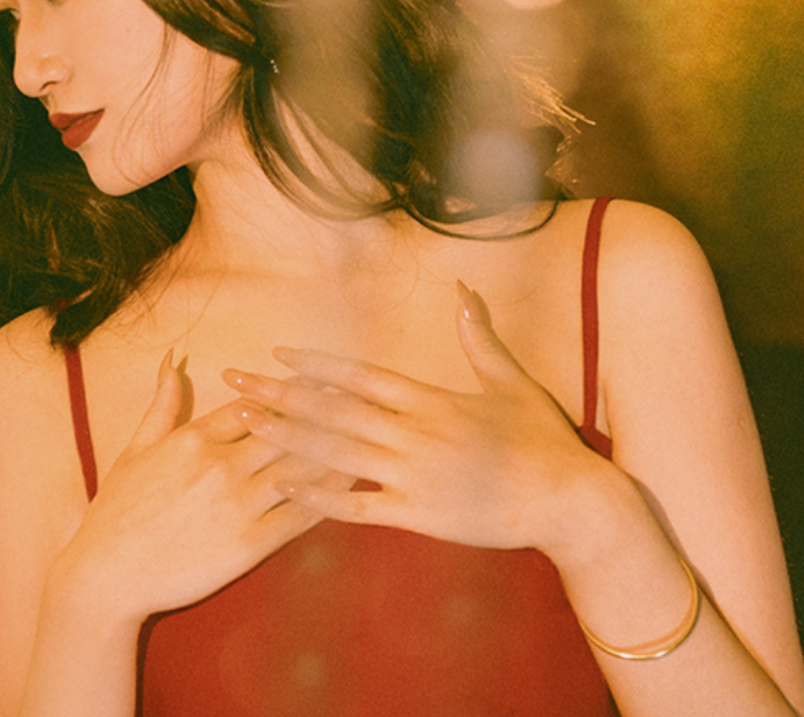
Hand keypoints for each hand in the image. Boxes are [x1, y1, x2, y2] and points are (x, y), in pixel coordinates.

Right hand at [51, 352, 348, 623]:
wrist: (107, 574)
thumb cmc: (118, 510)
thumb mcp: (136, 448)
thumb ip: (162, 403)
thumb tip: (172, 359)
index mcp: (194, 439)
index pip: (255, 403)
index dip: (289, 388)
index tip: (320, 375)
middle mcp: (220, 466)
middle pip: (286, 427)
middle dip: (324, 409)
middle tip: (361, 394)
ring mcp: (237, 505)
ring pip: (299, 467)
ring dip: (336, 447)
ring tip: (369, 432)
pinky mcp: (249, 545)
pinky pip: (299, 516)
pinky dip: (330, 497)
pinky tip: (353, 486)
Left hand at [222, 282, 610, 552]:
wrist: (569, 502)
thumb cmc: (543, 440)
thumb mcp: (512, 381)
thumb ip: (480, 337)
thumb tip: (464, 289)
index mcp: (432, 398)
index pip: (362, 375)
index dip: (316, 363)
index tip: (278, 354)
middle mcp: (415, 431)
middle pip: (334, 408)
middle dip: (281, 393)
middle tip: (235, 381)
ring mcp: (413, 473)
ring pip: (336, 451)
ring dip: (285, 436)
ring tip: (244, 423)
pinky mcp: (417, 513)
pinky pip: (357, 504)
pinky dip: (317, 496)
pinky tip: (282, 486)